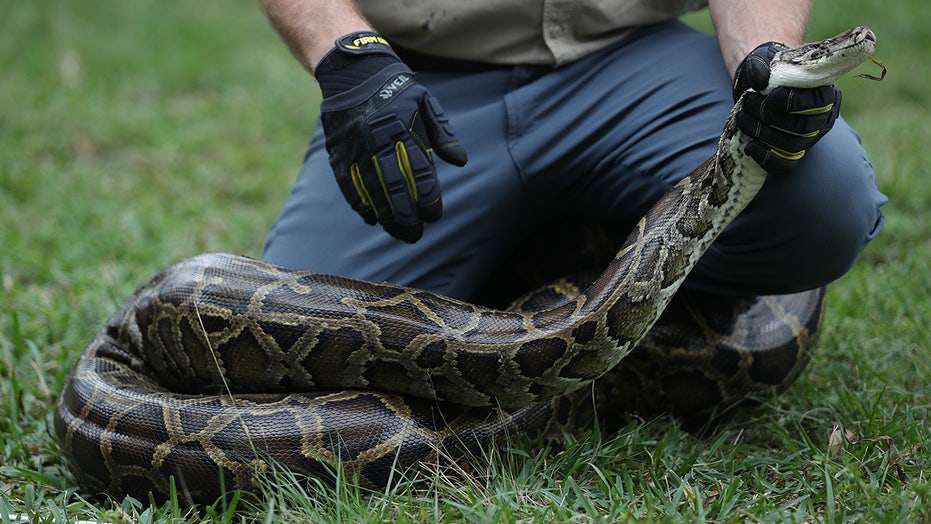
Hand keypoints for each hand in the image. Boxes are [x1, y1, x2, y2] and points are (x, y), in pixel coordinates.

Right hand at [315, 32, 466, 242]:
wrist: (353, 72)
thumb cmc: (396, 89)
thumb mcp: (425, 102)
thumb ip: (443, 133)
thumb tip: (461, 162)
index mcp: (403, 129)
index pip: (419, 171)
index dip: (427, 197)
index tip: (434, 215)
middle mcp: (378, 140)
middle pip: (394, 186)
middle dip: (406, 215)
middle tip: (415, 235)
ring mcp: (356, 147)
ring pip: (371, 189)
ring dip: (385, 215)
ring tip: (397, 233)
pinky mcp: (338, 151)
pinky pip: (348, 183)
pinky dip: (359, 203)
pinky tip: (371, 218)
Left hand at [732, 42, 840, 172]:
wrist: (758, 87)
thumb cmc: (768, 73)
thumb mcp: (765, 62)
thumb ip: (762, 66)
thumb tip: (760, 81)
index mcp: (825, 94)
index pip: (819, 103)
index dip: (793, 101)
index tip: (771, 95)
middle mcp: (822, 119)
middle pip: (802, 127)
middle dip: (769, 116)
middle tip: (748, 102)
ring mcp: (809, 139)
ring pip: (790, 146)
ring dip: (761, 133)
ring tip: (741, 116)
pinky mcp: (793, 154)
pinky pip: (784, 165)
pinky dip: (766, 158)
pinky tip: (749, 147)